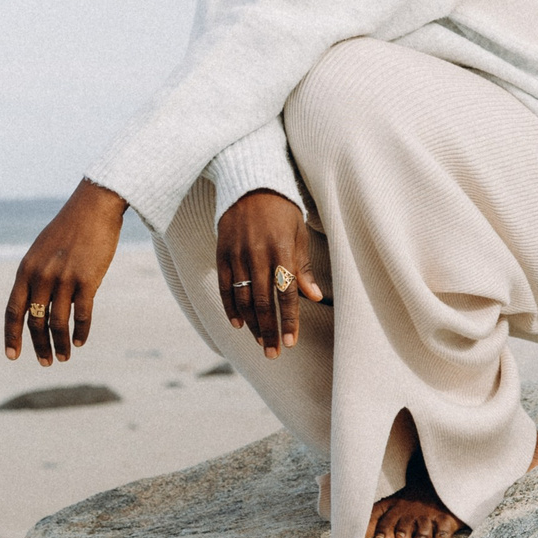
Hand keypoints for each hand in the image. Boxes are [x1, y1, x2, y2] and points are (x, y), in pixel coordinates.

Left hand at [5, 179, 125, 364]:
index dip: (11, 335)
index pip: (13, 310)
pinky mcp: (87, 279)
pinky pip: (82, 314)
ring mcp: (64, 278)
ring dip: (60, 344)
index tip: (12, 355)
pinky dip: (80, 332)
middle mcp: (41, 276)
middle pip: (35, 321)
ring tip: (63, 357)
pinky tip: (79, 341)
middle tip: (45, 362)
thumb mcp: (42, 250)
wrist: (94, 206)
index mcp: (26, 269)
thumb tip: (36, 304)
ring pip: (58, 323)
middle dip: (39, 346)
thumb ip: (35, 275)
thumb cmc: (69, 228)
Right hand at [216, 189, 321, 358]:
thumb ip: (304, 266)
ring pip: (244, 298)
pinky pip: (224, 286)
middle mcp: (258, 254)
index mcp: (282, 249)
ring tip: (260, 342)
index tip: (291, 342)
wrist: (249, 183)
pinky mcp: (222, 252)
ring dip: (252, 324)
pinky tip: (237, 324)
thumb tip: (316, 297)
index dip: (289, 320)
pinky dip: (230, 307)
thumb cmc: (281, 210)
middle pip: (264, 301)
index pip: (287, 293)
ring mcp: (237, 254)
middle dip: (269, 330)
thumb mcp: (298, 233)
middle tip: (274, 353)